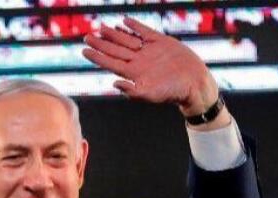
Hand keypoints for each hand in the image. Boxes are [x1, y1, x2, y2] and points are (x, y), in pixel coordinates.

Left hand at [82, 18, 220, 117]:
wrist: (194, 84)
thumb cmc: (172, 93)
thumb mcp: (150, 94)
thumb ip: (132, 91)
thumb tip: (114, 83)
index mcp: (133, 73)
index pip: (110, 63)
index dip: (97, 56)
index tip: (83, 51)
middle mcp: (138, 61)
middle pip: (115, 50)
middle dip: (101, 43)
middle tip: (86, 36)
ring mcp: (149, 51)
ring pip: (127, 40)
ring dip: (114, 34)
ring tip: (101, 27)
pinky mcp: (161, 42)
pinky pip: (145, 32)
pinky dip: (134, 26)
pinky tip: (124, 22)